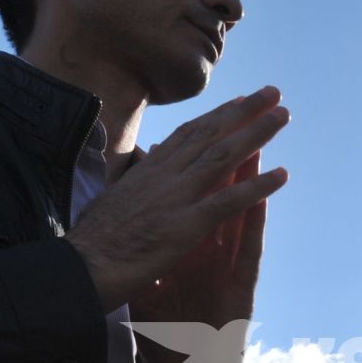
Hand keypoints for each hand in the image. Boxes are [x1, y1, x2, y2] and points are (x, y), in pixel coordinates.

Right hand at [65, 91, 290, 314]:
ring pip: (223, 157)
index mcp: (146, 173)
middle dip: (243, 111)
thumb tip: (139, 175)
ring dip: (256, 134)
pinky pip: (228, 202)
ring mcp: (174, 199)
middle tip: (272, 93)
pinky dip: (257, 187)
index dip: (215, 116)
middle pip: (209, 135)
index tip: (237, 101)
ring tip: (283, 116)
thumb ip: (134, 188)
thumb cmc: (90, 246)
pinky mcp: (184, 226)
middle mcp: (162, 177)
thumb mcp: (112, 203)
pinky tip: (282, 174)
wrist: (78, 270)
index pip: (186, 136)